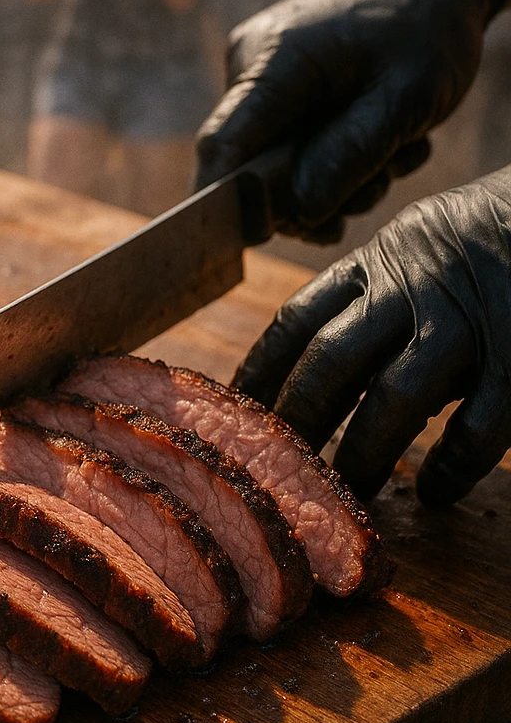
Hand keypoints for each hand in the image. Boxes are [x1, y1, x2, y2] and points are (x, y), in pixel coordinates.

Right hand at [194, 0, 505, 238]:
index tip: (257, 238)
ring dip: (340, 176)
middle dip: (314, 191)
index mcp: (273, 59)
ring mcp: (264, 77)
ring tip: (396, 151)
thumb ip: (349, 155)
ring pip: (281, 164)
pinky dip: (340, 157)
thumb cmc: (425, 27)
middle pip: (253, 165)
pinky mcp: (281, 89)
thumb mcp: (405, 98)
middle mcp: (252, 66)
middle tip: (379, 180)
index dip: (229, 199)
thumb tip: (297, 211)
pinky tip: (384, 139)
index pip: (223, 144)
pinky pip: (296, 147)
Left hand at [235, 167, 510, 507]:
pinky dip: (452, 467)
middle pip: (332, 363)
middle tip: (281, 470)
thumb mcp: (421, 239)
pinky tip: (435, 490)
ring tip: (351, 494)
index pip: (298, 319)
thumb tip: (320, 361)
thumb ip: (375, 289)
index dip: (262, 371)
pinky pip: (476, 429)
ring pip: (394, 400)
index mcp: (380, 260)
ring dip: (365, 453)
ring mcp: (467, 326)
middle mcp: (414, 290)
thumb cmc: (493, 228)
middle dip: (300, 422)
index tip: (237, 413)